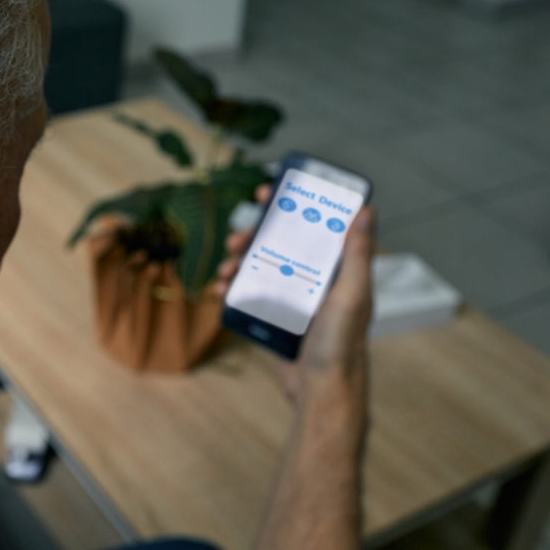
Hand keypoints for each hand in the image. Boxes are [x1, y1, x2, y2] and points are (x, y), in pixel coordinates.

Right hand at [216, 188, 375, 407]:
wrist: (321, 392)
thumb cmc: (342, 345)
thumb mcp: (352, 295)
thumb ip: (358, 254)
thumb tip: (366, 211)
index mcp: (334, 270)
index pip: (310, 227)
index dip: (288, 207)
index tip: (264, 194)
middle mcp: (313, 281)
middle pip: (276, 245)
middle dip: (252, 238)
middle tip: (234, 240)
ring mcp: (292, 300)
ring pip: (258, 269)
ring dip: (237, 264)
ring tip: (224, 271)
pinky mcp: (274, 319)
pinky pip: (249, 296)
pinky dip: (232, 290)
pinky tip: (219, 291)